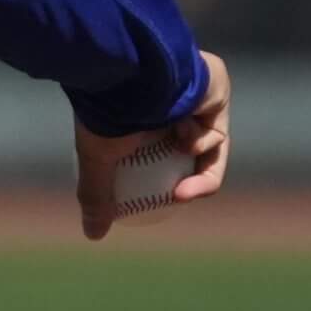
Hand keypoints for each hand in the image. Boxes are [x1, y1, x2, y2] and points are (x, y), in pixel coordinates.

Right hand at [73, 50, 230, 240]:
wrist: (130, 74)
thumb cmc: (110, 114)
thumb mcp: (99, 161)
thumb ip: (96, 196)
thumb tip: (92, 236)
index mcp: (148, 120)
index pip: (170, 157)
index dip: (175, 183)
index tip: (168, 199)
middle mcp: (175, 107)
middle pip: (196, 153)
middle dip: (192, 180)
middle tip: (178, 195)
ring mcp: (199, 96)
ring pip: (210, 141)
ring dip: (195, 152)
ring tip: (178, 145)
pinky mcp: (217, 88)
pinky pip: (218, 125)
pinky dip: (203, 137)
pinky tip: (183, 127)